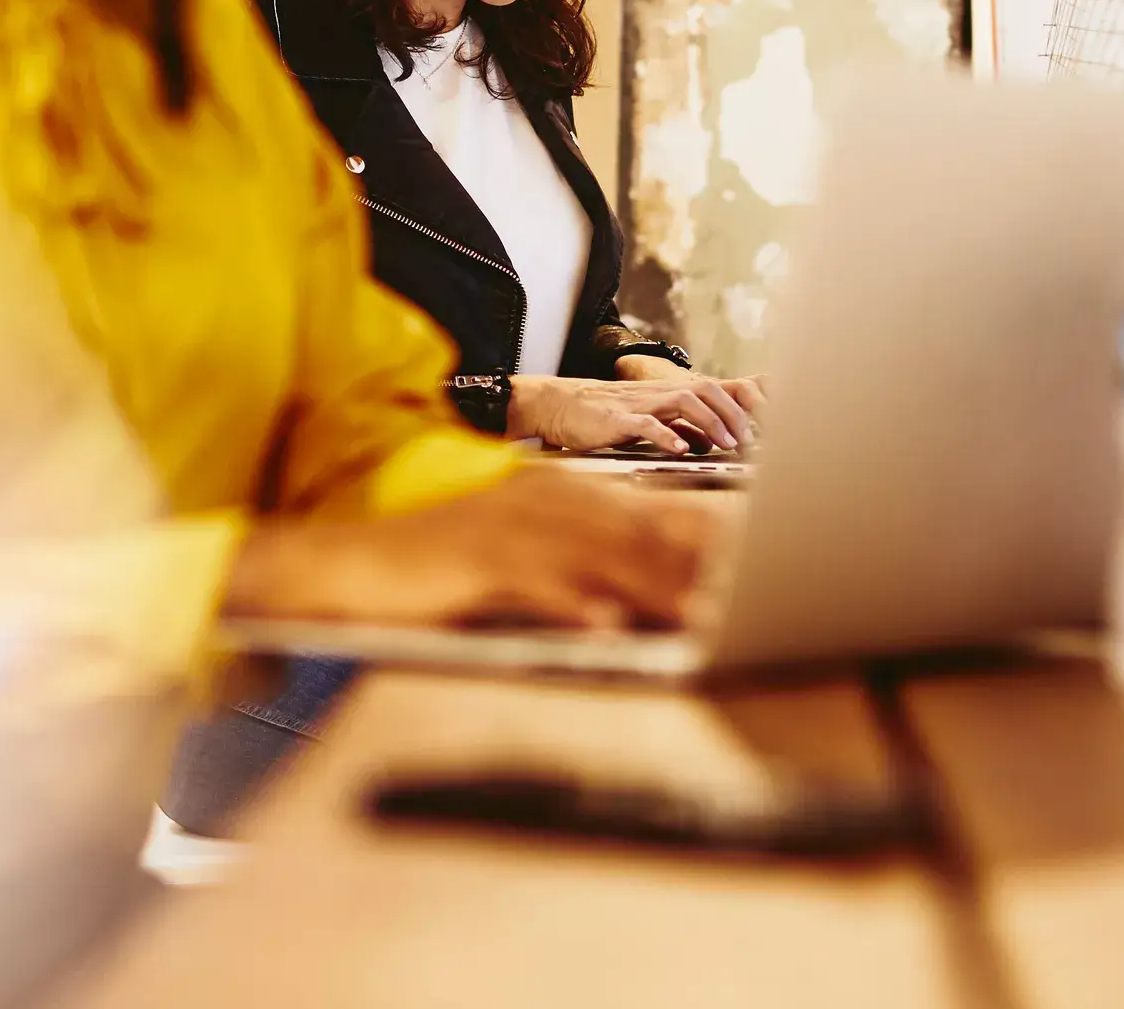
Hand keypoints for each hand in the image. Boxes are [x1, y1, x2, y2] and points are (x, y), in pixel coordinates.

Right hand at [224, 468, 714, 630]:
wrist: (357, 565)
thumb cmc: (443, 567)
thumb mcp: (524, 557)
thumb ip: (589, 565)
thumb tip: (655, 593)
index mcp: (559, 495)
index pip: (650, 513)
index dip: (708, 539)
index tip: (766, 564)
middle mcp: (542, 501)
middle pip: (637, 532)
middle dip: (699, 566)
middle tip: (759, 595)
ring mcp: (508, 529)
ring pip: (597, 556)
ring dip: (652, 588)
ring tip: (704, 617)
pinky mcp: (475, 560)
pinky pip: (533, 584)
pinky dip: (570, 605)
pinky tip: (604, 627)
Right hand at [606, 357, 766, 443]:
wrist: (563, 405)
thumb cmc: (610, 415)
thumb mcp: (654, 420)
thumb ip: (683, 426)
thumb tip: (712, 442)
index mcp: (674, 394)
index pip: (722, 387)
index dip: (752, 399)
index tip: (775, 420)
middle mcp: (663, 392)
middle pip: (710, 388)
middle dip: (736, 412)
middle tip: (752, 440)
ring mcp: (642, 403)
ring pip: (684, 399)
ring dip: (711, 421)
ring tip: (726, 444)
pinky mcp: (619, 418)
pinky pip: (646, 424)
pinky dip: (666, 435)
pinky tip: (681, 449)